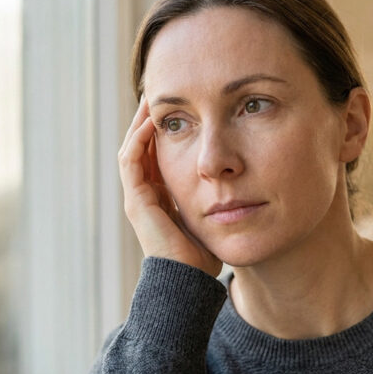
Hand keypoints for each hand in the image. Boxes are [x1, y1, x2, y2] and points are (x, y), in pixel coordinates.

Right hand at [118, 98, 221, 276]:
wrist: (189, 280)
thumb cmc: (205, 255)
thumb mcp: (214, 216)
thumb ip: (219, 197)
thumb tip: (241, 177)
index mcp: (162, 197)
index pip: (158, 154)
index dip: (167, 131)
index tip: (182, 107)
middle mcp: (146, 194)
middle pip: (143, 147)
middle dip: (151, 120)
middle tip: (163, 93)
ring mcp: (137, 197)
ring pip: (133, 148)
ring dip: (141, 122)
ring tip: (152, 97)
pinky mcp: (136, 201)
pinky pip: (131, 161)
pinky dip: (139, 140)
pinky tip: (152, 122)